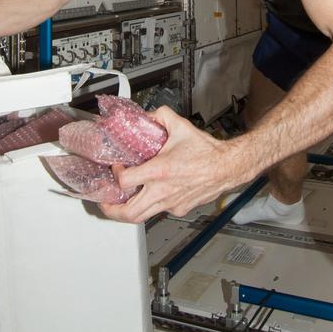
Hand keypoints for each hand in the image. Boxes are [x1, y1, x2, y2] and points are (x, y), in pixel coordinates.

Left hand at [100, 107, 247, 223]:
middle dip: (111, 210)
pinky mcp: (179, 209)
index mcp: (160, 171)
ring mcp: (171, 203)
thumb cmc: (207, 152)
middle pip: (129, 212)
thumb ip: (160, 116)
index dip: (116, 175)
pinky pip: (159, 211)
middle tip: (105, 203)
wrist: (227, 167)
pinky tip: (151, 194)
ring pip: (142, 217)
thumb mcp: (180, 127)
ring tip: (120, 205)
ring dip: (128, 212)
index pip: (125, 181)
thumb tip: (148, 115)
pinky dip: (151, 205)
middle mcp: (163, 191)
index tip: (118, 168)